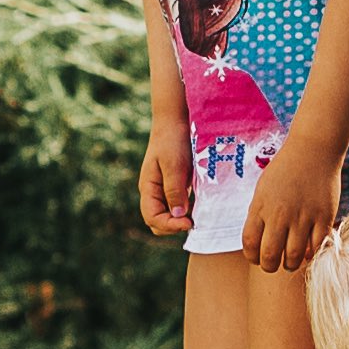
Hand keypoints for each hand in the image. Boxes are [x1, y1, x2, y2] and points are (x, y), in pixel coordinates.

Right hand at [137, 113, 193, 244]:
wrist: (176, 121)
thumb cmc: (172, 140)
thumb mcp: (173, 165)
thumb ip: (174, 190)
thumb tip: (178, 216)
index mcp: (148, 188)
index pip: (152, 218)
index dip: (169, 225)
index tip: (189, 222)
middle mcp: (154, 192)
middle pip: (157, 222)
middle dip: (173, 227)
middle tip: (194, 222)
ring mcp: (164, 190)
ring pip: (169, 216)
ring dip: (181, 220)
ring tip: (199, 216)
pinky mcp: (176, 186)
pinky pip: (179, 206)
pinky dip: (187, 211)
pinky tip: (200, 206)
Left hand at [239, 139, 344, 272]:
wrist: (313, 150)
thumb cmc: (286, 170)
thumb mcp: (263, 189)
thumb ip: (258, 214)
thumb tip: (257, 242)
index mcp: (260, 207)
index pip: (250, 244)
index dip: (252, 257)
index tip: (256, 259)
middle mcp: (279, 214)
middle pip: (269, 255)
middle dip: (269, 267)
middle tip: (274, 265)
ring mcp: (303, 216)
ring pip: (293, 256)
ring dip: (290, 264)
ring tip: (291, 261)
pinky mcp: (323, 216)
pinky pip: (316, 247)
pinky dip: (310, 254)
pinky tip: (307, 251)